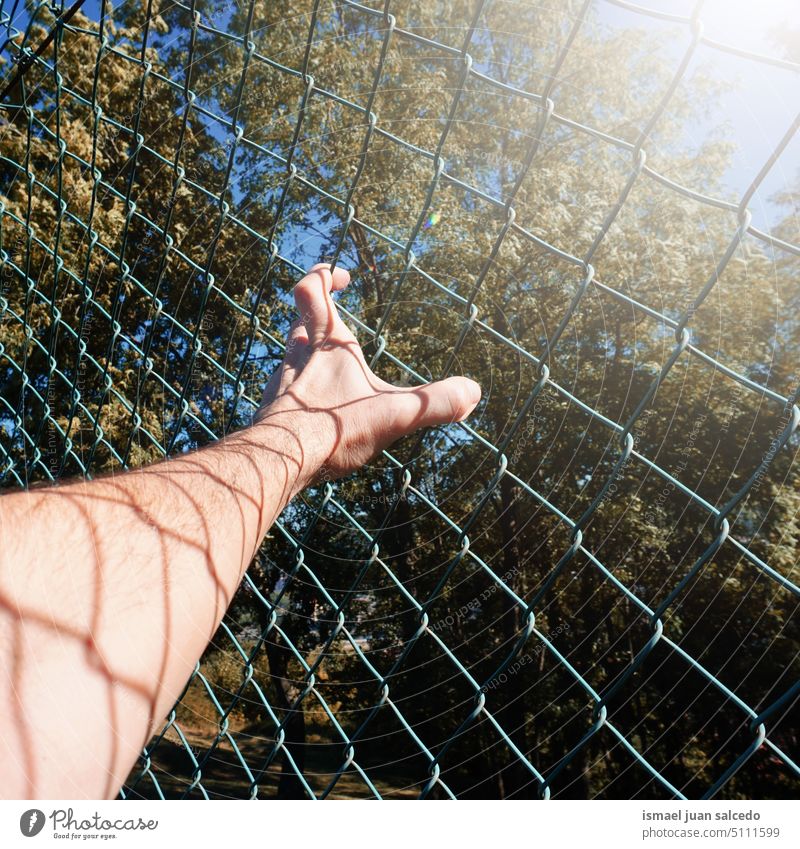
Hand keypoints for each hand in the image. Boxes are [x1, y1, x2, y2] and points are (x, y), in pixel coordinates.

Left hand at [256, 263, 480, 490]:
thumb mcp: (396, 415)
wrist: (281, 462)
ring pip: (287, 357)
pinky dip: (295, 394)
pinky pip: (281, 394)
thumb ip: (435, 402)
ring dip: (303, 354)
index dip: (323, 276)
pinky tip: (309, 412)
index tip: (341, 275)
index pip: (311, 291)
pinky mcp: (271, 415)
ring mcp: (280, 387)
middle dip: (315, 319)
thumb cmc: (334, 429)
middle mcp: (298, 359)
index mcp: (327, 347)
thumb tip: (473, 393)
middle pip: (298, 324)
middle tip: (332, 323)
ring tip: (323, 366)